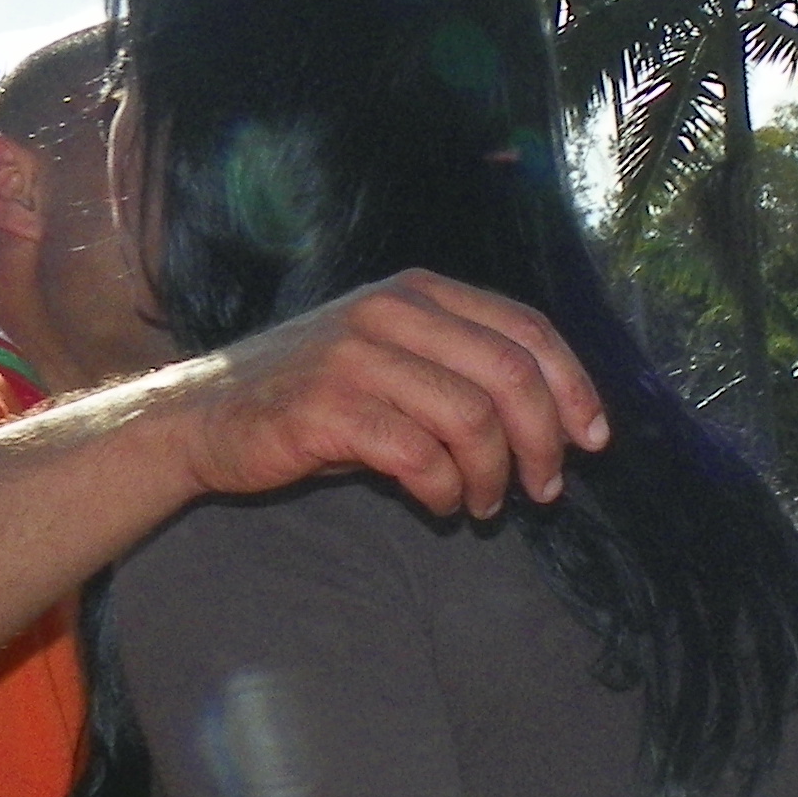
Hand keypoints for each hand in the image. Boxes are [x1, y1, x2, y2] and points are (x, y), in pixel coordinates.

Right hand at [160, 272, 609, 519]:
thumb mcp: (393, 360)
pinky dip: (445, 490)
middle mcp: (391, 310)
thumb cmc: (315, 398)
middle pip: (511, 374)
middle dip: (544, 440)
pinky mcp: (328, 407)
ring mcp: (357, 355)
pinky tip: (440, 504)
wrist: (204, 417)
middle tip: (545, 488)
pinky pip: (420, 457)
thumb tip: (556, 423)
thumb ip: (462, 371)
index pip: (526, 328)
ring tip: (485, 505)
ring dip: (493, 476)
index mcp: (419, 291)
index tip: (593, 440)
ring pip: (472, 419)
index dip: (574, 386)